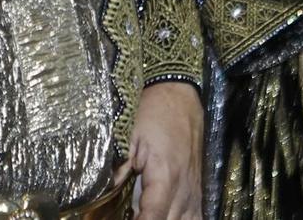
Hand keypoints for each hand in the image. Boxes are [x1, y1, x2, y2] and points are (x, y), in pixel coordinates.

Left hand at [125, 81, 203, 219]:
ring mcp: (194, 190)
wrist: (179, 94)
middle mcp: (184, 188)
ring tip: (146, 215)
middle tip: (130, 216)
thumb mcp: (129, 134)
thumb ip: (118, 166)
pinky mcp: (198, 188)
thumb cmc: (153, 112)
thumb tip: (104, 191)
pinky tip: (170, 218)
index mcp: (165, 175)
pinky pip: (197, 216)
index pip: (154, 216)